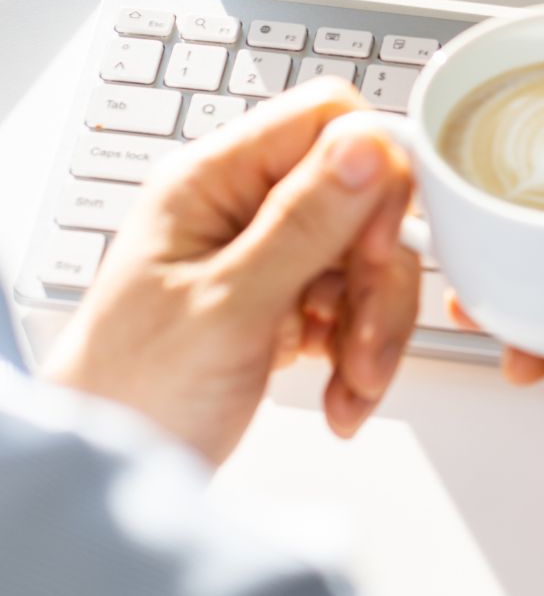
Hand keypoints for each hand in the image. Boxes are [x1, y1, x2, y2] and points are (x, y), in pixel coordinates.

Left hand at [45, 84, 418, 464]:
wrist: (114, 476)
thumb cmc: (135, 393)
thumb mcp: (229, 306)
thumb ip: (303, 221)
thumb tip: (366, 143)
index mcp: (213, 179)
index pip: (323, 119)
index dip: (372, 170)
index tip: (377, 242)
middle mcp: (240, 205)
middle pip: (356, 195)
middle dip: (378, 273)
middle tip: (364, 336)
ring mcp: (262, 253)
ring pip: (363, 254)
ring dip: (375, 322)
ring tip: (354, 382)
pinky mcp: (281, 301)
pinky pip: (351, 302)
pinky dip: (359, 351)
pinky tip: (340, 394)